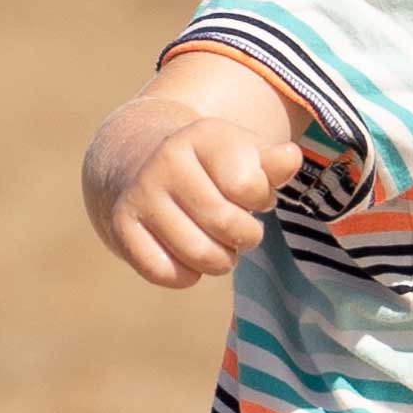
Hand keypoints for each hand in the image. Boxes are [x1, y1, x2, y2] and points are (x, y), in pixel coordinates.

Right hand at [84, 86, 302, 286]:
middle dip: (246, 237)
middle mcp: (167, 160)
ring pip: (201, 256)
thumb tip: (291, 158)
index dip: (260, 199)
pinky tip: (186, 256)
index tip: (250, 193)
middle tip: (240, 230)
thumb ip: (272, 163)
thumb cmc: (210, 167)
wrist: (143, 162)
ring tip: (218, 245)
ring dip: (221, 261)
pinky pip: (166, 273)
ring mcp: (141, 193)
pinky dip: (186, 275)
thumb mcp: (243, 156)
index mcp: (203, 136)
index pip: (250, 187)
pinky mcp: (121, 225)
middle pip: (228, 226)